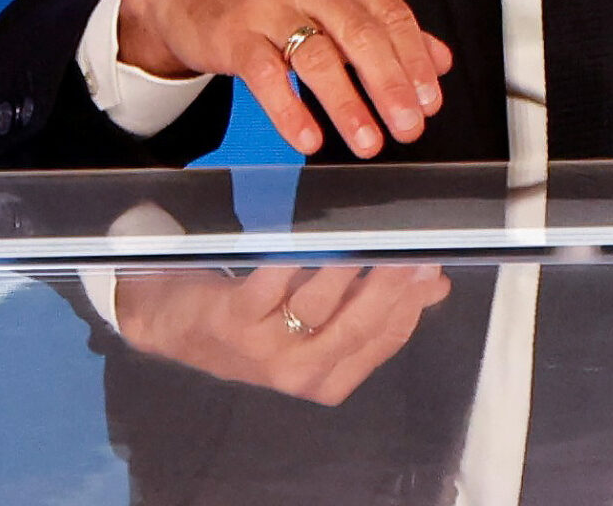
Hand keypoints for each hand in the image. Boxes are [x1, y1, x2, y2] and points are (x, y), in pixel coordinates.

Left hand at [113, 261, 449, 402]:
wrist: (179, 327)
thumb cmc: (259, 319)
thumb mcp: (317, 325)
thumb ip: (372, 308)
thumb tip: (434, 284)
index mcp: (329, 379)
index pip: (385, 338)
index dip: (411, 302)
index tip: (431, 262)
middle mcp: (300, 373)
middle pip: (357, 325)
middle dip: (390, 284)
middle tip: (412, 245)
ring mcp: (264, 348)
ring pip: (319, 304)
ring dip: (347, 265)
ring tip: (368, 233)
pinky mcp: (234, 317)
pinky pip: (271, 285)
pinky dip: (293, 258)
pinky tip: (311, 234)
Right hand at [119, 0, 453, 157]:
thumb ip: (384, 25)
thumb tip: (439, 60)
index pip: (390, 13)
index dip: (415, 60)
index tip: (430, 100)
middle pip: (360, 34)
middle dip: (390, 85)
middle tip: (409, 126)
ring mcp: (268, 3)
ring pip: (318, 57)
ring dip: (348, 105)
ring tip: (368, 141)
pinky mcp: (234, 34)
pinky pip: (268, 76)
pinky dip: (291, 110)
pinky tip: (309, 138)